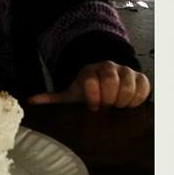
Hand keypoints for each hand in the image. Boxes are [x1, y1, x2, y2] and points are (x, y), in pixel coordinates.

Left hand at [27, 60, 150, 110]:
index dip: (92, 97)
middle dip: (108, 99)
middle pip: (111, 82)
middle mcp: (108, 67)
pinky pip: (143, 87)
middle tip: (105, 107)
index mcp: (89, 71)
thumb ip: (51, 98)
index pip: (91, 81)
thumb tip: (29, 101)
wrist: (107, 80)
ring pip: (128, 85)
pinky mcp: (140, 77)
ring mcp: (125, 70)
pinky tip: (128, 104)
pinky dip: (137, 98)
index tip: (92, 107)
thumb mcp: (70, 94)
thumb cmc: (87, 90)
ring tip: (116, 107)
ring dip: (122, 100)